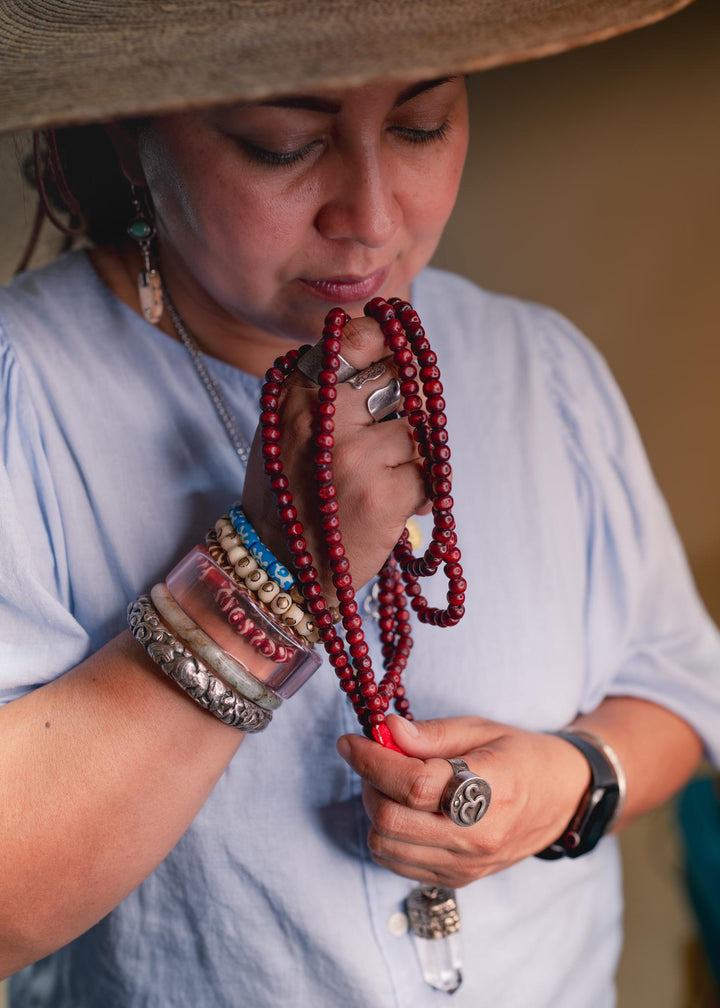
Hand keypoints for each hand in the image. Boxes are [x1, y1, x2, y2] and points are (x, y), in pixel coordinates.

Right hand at [242, 315, 428, 598]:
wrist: (279, 569)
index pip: (358, 337)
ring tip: (386, 483)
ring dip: (413, 459)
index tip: (398, 353)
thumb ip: (326, 393)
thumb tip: (387, 354)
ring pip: (418, 432)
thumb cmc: (290, 497)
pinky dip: (421, 493)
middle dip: (409, 405)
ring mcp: (356, 456)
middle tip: (396, 434)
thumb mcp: (288, 431)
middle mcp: (324, 415)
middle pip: (399, 379)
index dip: (388, 342)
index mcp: (296, 394)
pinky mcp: (384, 495)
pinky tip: (396, 507)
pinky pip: (428, 475)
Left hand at [337, 714, 590, 887]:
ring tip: (389, 783)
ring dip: (374, 810)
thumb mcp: (481, 729)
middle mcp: (477, 835)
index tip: (350, 741)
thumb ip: (432, 734)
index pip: (412, 782)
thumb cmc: (522, 756)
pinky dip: (388, 835)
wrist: (563, 798)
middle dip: (369, 782)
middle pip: (391, 818)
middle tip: (372, 758)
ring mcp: (467, 864)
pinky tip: (403, 809)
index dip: (372, 759)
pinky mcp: (459, 879)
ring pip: (387, 846)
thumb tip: (387, 729)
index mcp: (488, 789)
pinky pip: (399, 864)